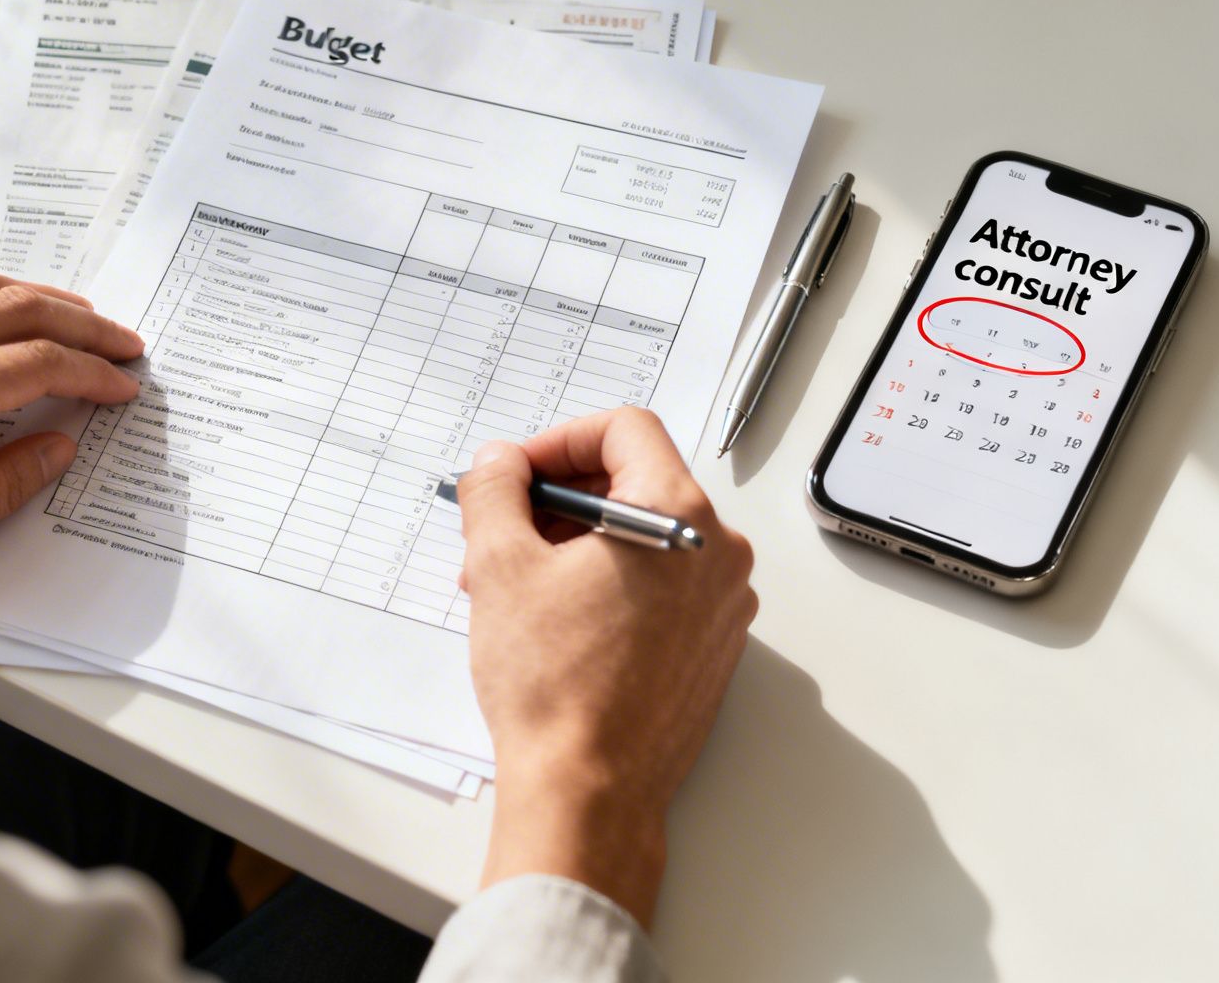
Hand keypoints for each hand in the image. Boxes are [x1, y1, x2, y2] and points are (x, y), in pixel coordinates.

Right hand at [454, 407, 756, 926]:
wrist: (588, 789)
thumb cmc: (556, 687)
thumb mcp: (500, 565)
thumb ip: (496, 491)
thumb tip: (499, 464)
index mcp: (680, 514)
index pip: (625, 429)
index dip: (558, 441)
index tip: (516, 475)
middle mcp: (717, 553)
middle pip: (635, 483)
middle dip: (558, 500)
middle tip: (502, 531)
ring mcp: (722, 605)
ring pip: (644, 538)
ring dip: (575, 546)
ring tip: (513, 587)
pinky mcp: (711, 649)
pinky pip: (659, 588)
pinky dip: (606, 585)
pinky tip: (551, 621)